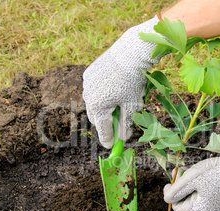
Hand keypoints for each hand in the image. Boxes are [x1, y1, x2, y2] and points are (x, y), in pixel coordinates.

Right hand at [83, 16, 161, 147]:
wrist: (129, 52)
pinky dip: (101, 94)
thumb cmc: (133, 81)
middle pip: (96, 117)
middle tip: (116, 128)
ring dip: (103, 108)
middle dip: (106, 124)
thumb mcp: (132, 105)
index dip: (108, 140)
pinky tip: (113, 90)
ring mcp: (86, 84)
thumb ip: (126, 123)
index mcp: (98, 107)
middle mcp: (88, 96)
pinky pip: (93, 90)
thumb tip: (123, 138)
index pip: (103, 129)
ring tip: (116, 107)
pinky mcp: (88, 74)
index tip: (111, 147)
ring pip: (94, 103)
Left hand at [163, 143, 219, 210]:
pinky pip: (209, 192)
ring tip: (194, 170)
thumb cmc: (215, 173)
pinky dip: (203, 184)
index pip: (179, 208)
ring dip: (193, 184)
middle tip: (182, 172)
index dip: (171, 195)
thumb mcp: (191, 179)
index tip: (169, 182)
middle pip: (189, 202)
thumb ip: (176, 191)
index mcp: (201, 209)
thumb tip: (166, 198)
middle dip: (183, 187)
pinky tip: (206, 172)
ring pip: (199, 196)